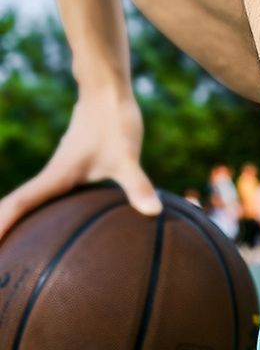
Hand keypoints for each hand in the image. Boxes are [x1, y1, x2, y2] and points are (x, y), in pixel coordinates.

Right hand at [0, 92, 161, 241]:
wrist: (108, 89)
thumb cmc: (114, 121)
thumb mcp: (128, 157)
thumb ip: (138, 185)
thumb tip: (154, 213)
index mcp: (57, 176)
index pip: (22, 203)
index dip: (4, 224)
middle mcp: (53, 175)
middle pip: (20, 206)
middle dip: (4, 228)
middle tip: (1, 260)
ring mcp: (61, 171)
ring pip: (33, 199)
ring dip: (21, 219)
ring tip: (16, 247)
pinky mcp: (72, 168)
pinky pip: (50, 193)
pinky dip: (44, 210)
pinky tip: (60, 226)